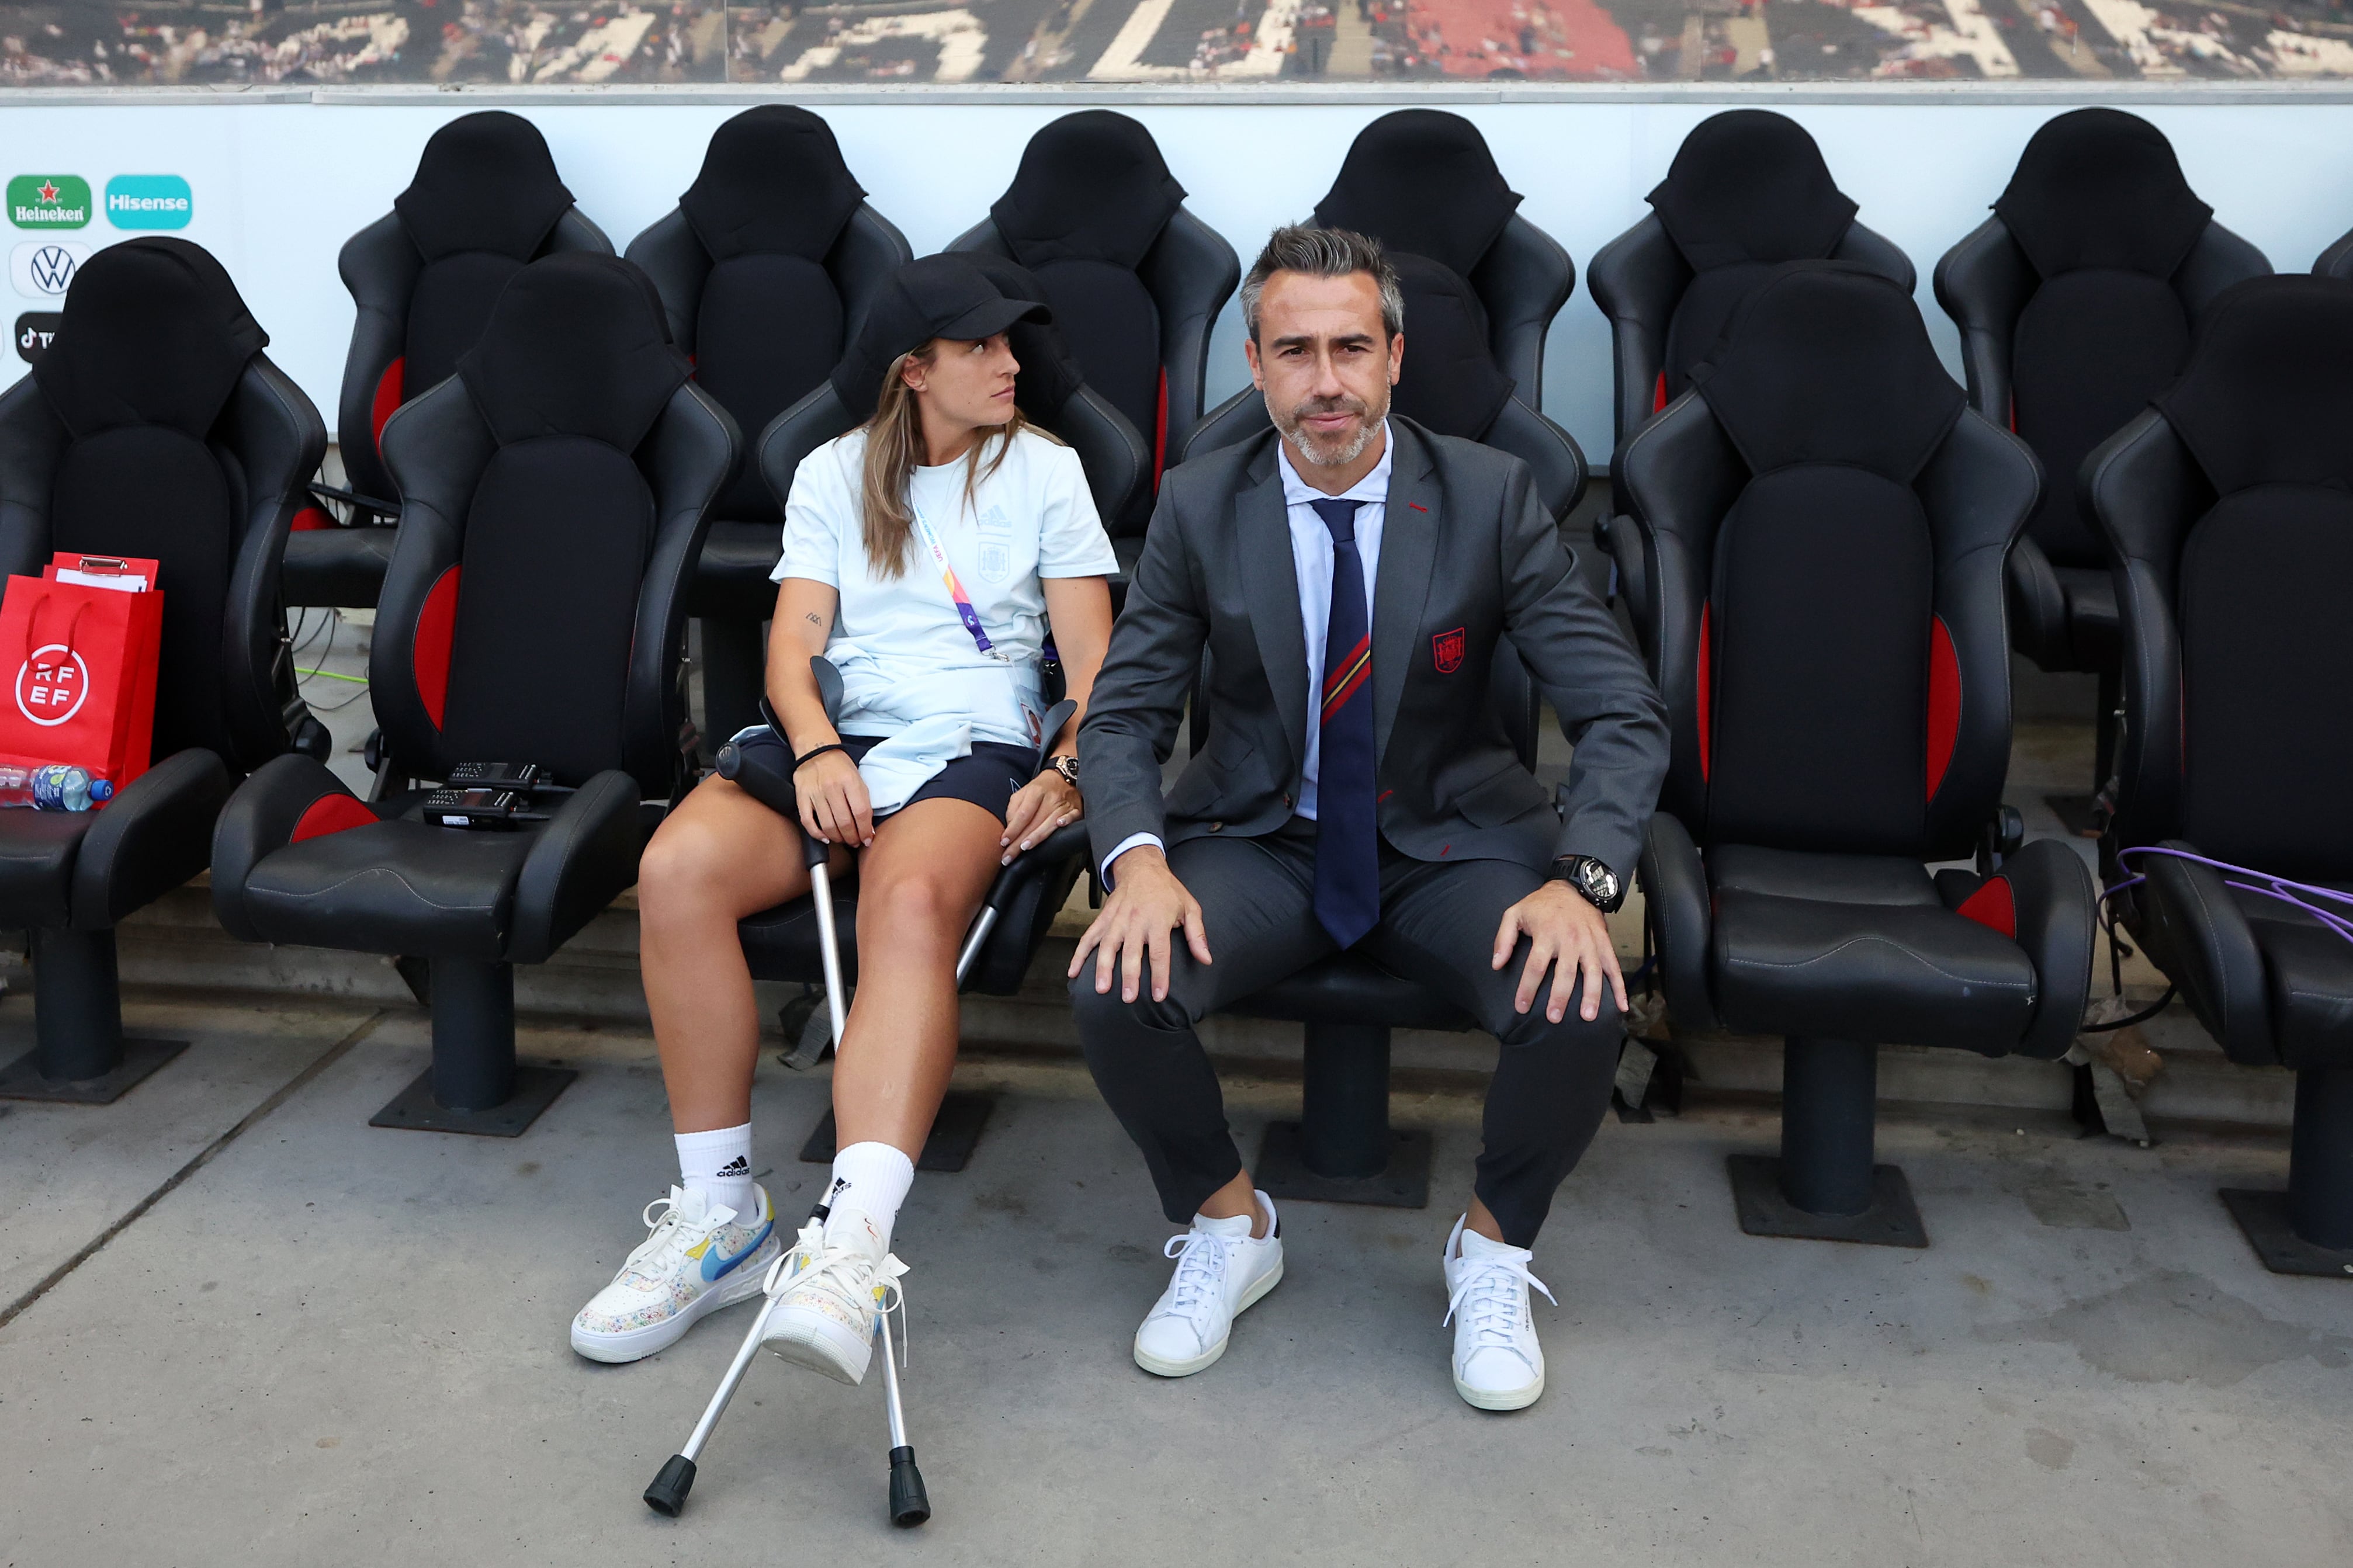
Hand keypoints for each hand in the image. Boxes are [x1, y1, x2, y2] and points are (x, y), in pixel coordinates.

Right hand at [795, 750, 872, 846]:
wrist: (816, 749)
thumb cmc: (839, 766)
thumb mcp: (857, 779)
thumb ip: (863, 802)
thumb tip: (868, 827)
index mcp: (849, 781)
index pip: (861, 812)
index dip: (866, 830)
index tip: (868, 838)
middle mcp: (832, 787)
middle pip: (845, 822)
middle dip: (853, 838)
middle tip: (855, 842)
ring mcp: (815, 793)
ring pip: (828, 825)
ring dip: (838, 838)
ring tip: (843, 840)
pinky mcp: (801, 797)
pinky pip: (808, 822)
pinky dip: (817, 834)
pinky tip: (825, 838)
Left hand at [1001, 769, 1081, 865]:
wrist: (1063, 777)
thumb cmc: (1041, 789)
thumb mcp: (1023, 793)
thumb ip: (1014, 809)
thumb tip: (1009, 830)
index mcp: (1036, 791)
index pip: (1023, 814)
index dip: (1013, 829)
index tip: (1004, 842)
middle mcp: (1050, 797)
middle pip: (1034, 822)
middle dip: (1019, 841)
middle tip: (1009, 856)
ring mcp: (1064, 803)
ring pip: (1050, 822)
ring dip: (1037, 836)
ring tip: (1025, 848)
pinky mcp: (1076, 809)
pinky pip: (1072, 816)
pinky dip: (1067, 821)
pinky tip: (1059, 826)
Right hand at [1068, 845, 1209, 1003]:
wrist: (1142, 867)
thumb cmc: (1168, 891)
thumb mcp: (1190, 907)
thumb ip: (1197, 934)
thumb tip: (1206, 959)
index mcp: (1158, 920)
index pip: (1159, 952)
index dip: (1159, 975)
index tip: (1158, 995)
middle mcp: (1135, 920)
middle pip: (1131, 952)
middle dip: (1129, 976)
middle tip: (1128, 998)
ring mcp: (1117, 920)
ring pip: (1108, 946)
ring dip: (1103, 967)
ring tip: (1101, 989)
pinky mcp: (1103, 918)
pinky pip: (1089, 937)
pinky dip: (1079, 954)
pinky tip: (1073, 972)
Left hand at [1492, 881, 1626, 1023]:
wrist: (1573, 887)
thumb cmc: (1541, 905)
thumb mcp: (1515, 913)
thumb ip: (1503, 939)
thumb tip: (1496, 964)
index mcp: (1547, 934)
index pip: (1535, 966)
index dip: (1527, 989)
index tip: (1521, 1008)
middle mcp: (1570, 939)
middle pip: (1565, 973)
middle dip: (1560, 997)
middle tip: (1554, 1018)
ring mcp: (1590, 942)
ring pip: (1593, 972)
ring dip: (1592, 995)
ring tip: (1588, 1016)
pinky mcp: (1604, 944)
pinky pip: (1613, 967)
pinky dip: (1620, 987)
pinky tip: (1621, 1006)